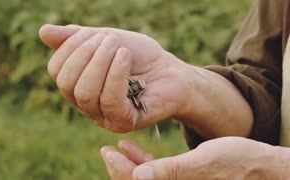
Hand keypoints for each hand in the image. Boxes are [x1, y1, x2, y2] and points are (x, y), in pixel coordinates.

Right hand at [39, 24, 193, 132]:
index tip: (91, 34)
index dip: (69, 48)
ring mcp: (104, 116)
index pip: (56, 71)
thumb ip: (77, 37)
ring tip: (119, 47)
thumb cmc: (138, 56)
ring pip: (85, 94)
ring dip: (100, 63)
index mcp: (79, 83)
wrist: (170, 70)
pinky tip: (125, 58)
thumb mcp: (106, 39)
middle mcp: (87, 104)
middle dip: (84, 55)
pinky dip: (115, 74)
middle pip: (67, 85)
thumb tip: (43, 32)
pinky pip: (110, 101)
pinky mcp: (124, 121)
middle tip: (108, 40)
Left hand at [100, 137, 288, 179]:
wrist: (257, 163)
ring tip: (118, 147)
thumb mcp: (202, 163)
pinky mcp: (180, 178)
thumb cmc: (235, 162)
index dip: (120, 171)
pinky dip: (143, 163)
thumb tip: (138, 178)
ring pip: (143, 179)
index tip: (108, 152)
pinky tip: (133, 149)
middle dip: (119, 168)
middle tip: (106, 149)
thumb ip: (171, 171)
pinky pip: (155, 174)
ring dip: (129, 164)